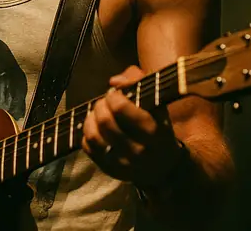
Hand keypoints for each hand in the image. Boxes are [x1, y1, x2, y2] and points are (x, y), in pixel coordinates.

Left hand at [81, 65, 188, 188]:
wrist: (163, 167)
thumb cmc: (158, 128)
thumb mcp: (157, 105)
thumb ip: (138, 82)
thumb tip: (114, 81)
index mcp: (152, 131)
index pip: (121, 108)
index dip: (113, 96)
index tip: (115, 94)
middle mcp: (137, 150)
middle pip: (105, 121)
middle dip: (100, 105)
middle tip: (104, 103)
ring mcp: (122, 163)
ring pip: (93, 136)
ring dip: (91, 119)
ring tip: (97, 114)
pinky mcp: (109, 170)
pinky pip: (88, 148)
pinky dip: (87, 134)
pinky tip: (96, 129)